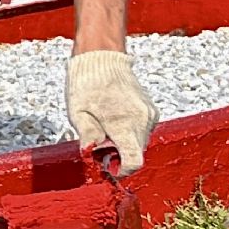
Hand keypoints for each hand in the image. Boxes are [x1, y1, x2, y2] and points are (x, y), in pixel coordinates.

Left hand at [66, 50, 159, 173]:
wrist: (101, 58)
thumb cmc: (85, 85)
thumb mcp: (77, 112)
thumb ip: (87, 135)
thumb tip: (91, 153)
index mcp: (123, 123)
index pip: (134, 160)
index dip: (123, 170)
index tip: (110, 168)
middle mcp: (142, 120)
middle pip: (136, 152)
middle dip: (120, 155)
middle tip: (100, 143)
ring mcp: (149, 114)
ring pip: (140, 142)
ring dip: (125, 142)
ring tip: (105, 126)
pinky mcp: (151, 110)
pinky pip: (143, 130)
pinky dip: (131, 131)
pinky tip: (115, 119)